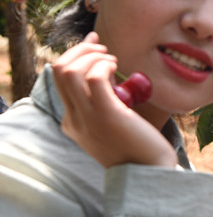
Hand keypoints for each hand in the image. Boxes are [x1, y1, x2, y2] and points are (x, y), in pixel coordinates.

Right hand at [52, 32, 176, 167]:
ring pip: (71, 71)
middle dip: (80, 50)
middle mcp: (74, 119)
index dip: (75, 55)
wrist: (149, 172)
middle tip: (104, 50)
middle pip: (59, 70)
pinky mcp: (107, 115)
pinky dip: (104, 64)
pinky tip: (118, 67)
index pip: (59, 79)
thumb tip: (104, 66)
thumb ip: (104, 97)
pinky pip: (95, 78)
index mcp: (72, 121)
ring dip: (91, 55)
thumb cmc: (138, 145)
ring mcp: (87, 117)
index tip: (95, 43)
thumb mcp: (113, 120)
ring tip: (112, 58)